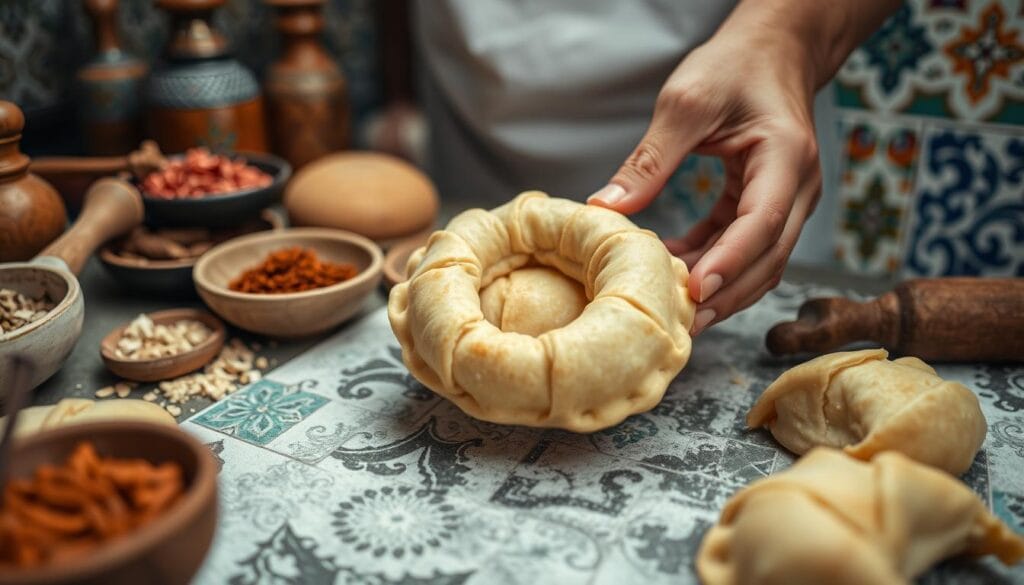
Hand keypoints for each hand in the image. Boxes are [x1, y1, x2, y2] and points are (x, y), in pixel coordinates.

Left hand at [589, 30, 821, 335]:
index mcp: (786, 158)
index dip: (727, 262)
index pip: (761, 223)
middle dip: (725, 295)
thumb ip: (650, 159)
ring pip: (761, 262)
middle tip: (680, 324)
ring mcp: (790, 199)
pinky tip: (676, 271)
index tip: (693, 290)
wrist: (775, 48)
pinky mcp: (770, 203)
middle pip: (768, 258)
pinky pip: (745, 246)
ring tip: (676, 312)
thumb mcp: (687, 102)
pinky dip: (714, 263)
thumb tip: (605, 208)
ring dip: (720, 289)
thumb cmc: (736, 65)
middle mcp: (798, 186)